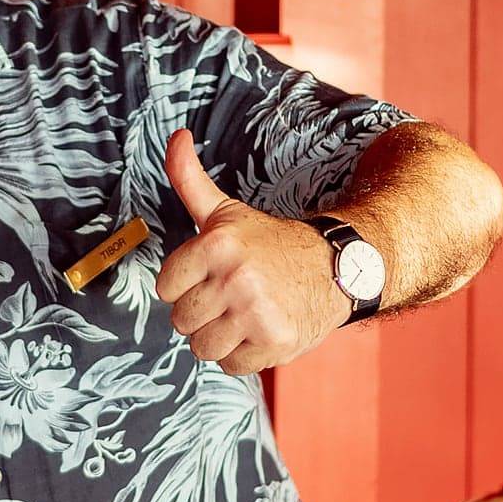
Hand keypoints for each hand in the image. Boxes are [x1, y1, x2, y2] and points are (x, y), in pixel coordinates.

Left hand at [153, 129, 349, 375]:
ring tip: (243, 316)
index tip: (210, 276)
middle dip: (202, 313)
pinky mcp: (275, 343)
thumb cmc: (271, 242)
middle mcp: (236, 279)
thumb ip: (189, 179)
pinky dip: (244, 355)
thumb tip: (175, 136)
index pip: (166, 287)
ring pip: (203, 348)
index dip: (185, 285)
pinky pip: (232, 365)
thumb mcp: (226, 211)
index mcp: (217, 244)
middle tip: (231, 297)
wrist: (336, 268)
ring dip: (219, 338)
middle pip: (182, 321)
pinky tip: (261, 331)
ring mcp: (256, 314)